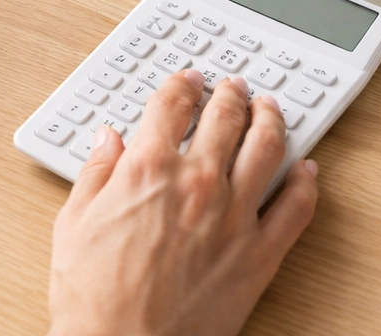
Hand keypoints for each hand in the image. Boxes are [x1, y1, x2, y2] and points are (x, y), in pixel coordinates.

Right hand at [47, 70, 318, 335]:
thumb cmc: (94, 299)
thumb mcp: (73, 224)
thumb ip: (95, 174)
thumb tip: (106, 142)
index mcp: (148, 169)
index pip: (171, 105)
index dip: (181, 85)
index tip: (188, 80)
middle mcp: (197, 183)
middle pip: (225, 117)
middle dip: (230, 94)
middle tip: (233, 87)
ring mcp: (234, 217)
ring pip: (267, 148)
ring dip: (271, 120)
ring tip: (270, 110)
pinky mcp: (260, 255)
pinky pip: (297, 208)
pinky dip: (306, 182)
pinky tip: (307, 169)